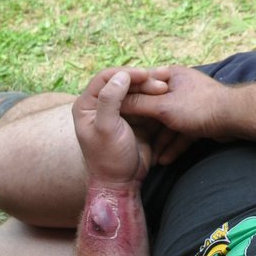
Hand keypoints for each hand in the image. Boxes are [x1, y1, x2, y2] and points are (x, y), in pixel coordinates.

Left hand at [73, 68, 161, 187]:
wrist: (122, 182)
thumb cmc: (109, 158)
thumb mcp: (106, 129)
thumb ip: (110, 100)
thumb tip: (121, 76)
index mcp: (86, 105)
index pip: (105, 78)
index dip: (126, 73)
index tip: (145, 75)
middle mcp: (100, 105)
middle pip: (122, 82)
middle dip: (142, 80)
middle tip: (162, 83)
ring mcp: (119, 111)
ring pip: (135, 91)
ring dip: (151, 88)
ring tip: (167, 86)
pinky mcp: (134, 119)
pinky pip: (145, 102)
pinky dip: (156, 98)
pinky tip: (168, 95)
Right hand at [118, 65, 231, 164]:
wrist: (234, 117)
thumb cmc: (199, 106)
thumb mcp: (162, 107)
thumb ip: (138, 105)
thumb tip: (116, 103)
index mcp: (170, 76)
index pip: (142, 85)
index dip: (128, 99)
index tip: (116, 114)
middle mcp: (179, 87)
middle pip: (154, 108)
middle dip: (145, 128)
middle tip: (131, 141)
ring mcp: (190, 104)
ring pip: (168, 124)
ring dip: (160, 142)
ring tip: (150, 159)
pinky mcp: (199, 120)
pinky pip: (181, 133)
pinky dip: (174, 145)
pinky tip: (165, 160)